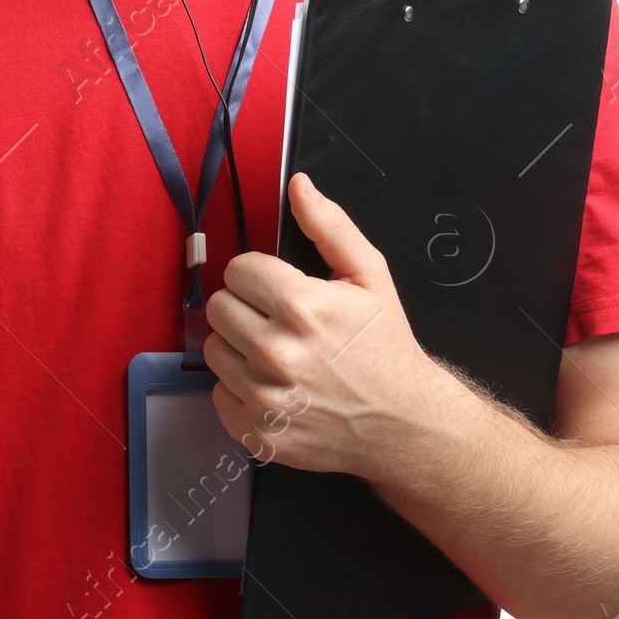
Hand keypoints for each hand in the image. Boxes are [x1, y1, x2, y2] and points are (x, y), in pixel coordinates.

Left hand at [203, 172, 444, 479]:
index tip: (282, 291)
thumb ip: (330, 226)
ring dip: (239, 347)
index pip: (238, 269)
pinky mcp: (257, 434)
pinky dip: (240, 389)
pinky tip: (275, 386)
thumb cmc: (386, 346)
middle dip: (247, 308)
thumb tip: (298, 184)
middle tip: (280, 322)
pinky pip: (218, 394)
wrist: (404, 423)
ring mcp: (265, 398)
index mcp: (301, 306)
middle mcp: (276, 352)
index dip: (261, 275)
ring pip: (214, 349)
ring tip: (278, 354)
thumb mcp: (370, 276)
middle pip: (219, 307)